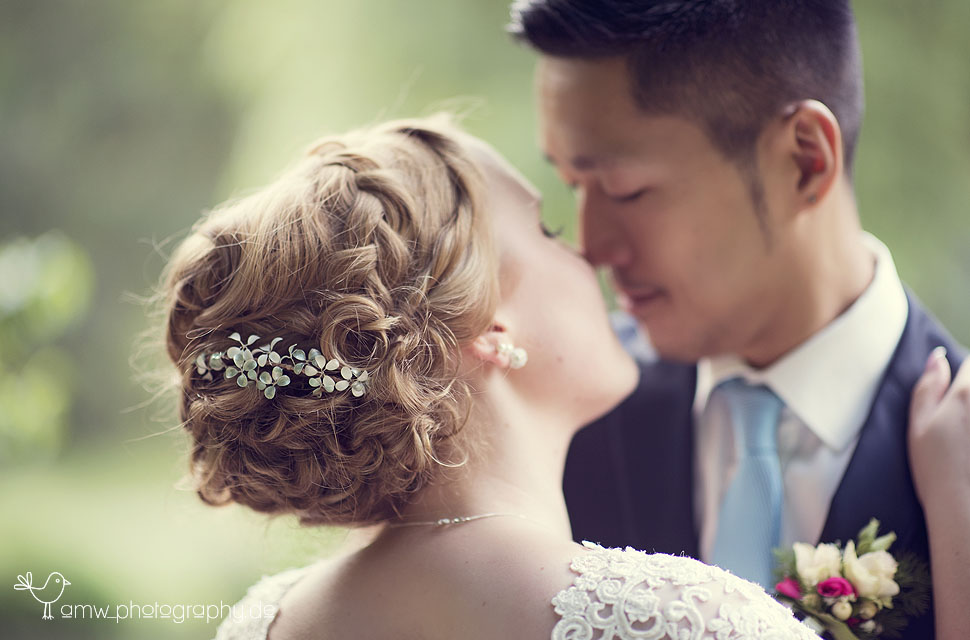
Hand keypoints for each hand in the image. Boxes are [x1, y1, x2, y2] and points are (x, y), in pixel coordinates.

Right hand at [909, 347, 969, 507]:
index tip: (959, 396)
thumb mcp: (919, 426)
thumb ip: (928, 387)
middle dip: (969, 396)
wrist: (967, 512)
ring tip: (965, 441)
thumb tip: (937, 357)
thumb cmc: (937, 471)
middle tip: (961, 426)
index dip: (965, 376)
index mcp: (967, 393)